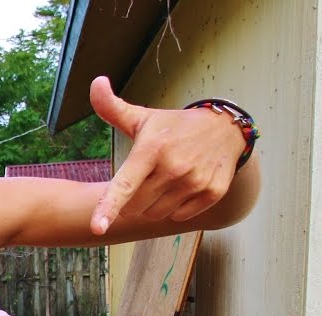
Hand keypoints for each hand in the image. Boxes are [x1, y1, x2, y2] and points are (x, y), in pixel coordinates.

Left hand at [89, 76, 247, 233]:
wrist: (225, 129)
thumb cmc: (174, 127)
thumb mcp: (144, 117)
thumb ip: (113, 108)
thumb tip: (96, 83)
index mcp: (151, 149)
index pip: (124, 185)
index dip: (108, 208)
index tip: (96, 227)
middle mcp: (173, 168)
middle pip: (135, 207)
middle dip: (133, 200)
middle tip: (146, 178)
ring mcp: (194, 182)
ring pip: (155, 214)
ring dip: (153, 205)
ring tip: (165, 181)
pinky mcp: (211, 193)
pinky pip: (179, 216)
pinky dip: (176, 207)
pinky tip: (183, 186)